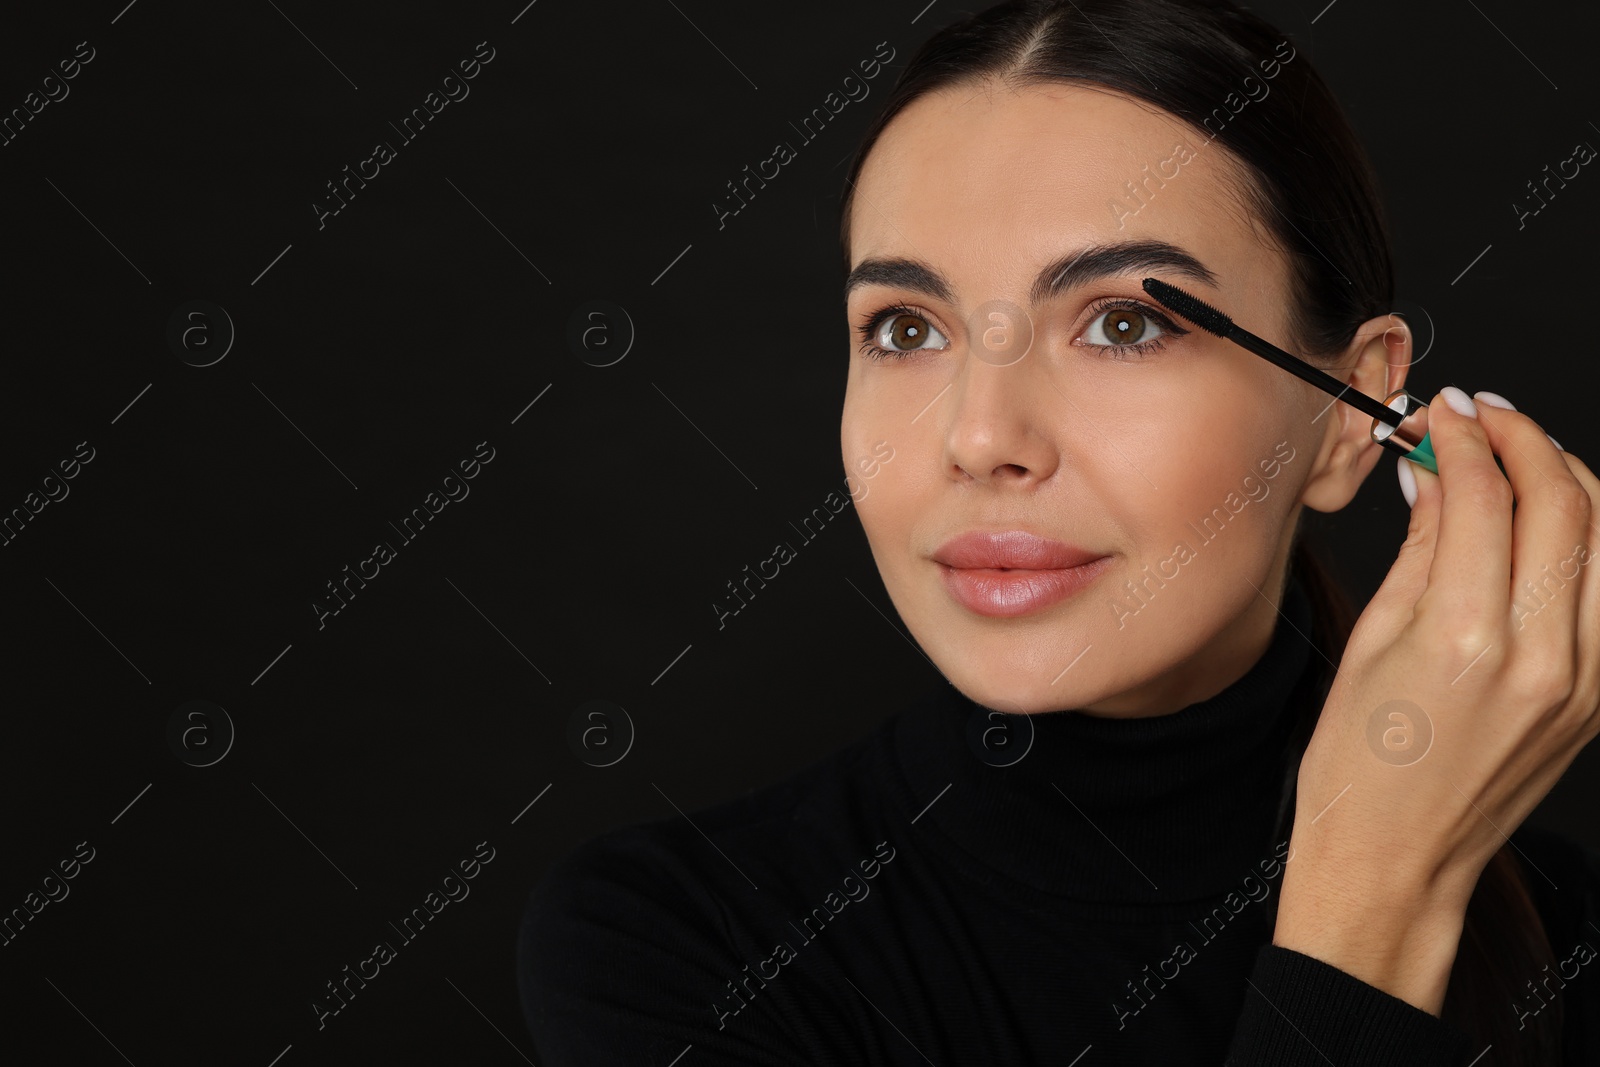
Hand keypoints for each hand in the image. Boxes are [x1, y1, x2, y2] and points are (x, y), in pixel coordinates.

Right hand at [1274, 387, 1599, 1013]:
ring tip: (1521, 458)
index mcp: (1462, 639)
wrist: (1393, 860)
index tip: (1444, 413)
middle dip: (1523, 440)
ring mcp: (1582, 680)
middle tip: (1484, 417)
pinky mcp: (1598, 698)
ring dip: (1567, 480)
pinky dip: (1586, 540)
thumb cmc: (1358, 768)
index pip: (1481, 496)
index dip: (1463, 436)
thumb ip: (1418, 549)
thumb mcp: (1370, 643)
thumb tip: (1436, 477)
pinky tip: (1546, 523)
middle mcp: (1539, 656)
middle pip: (1561, 503)